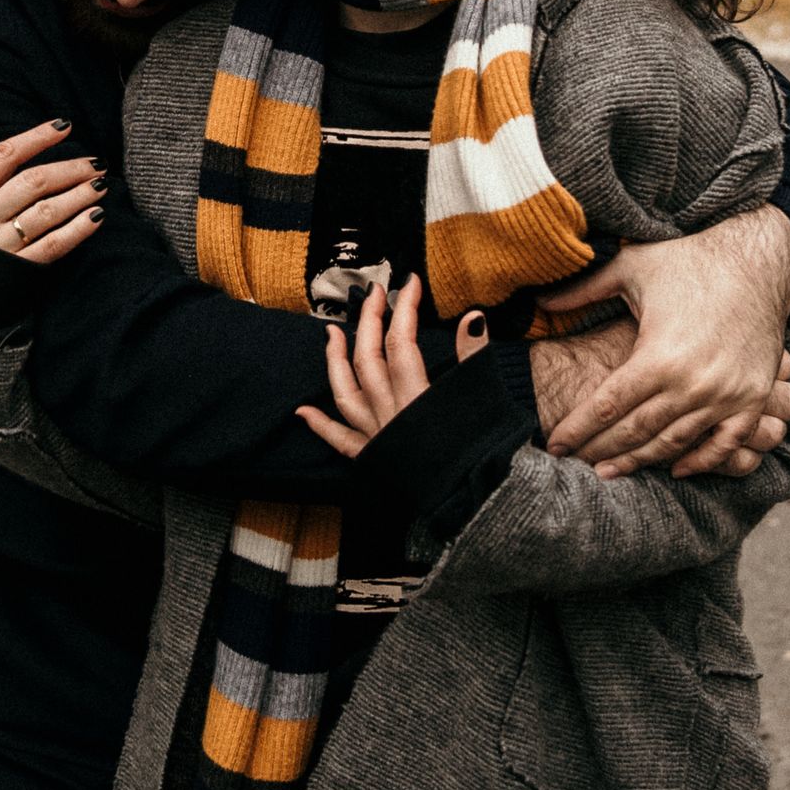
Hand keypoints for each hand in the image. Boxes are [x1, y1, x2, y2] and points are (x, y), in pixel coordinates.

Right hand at [0, 121, 107, 265]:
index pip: (4, 157)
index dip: (36, 138)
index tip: (65, 126)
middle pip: (32, 182)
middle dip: (69, 169)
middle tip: (96, 163)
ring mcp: (1, 246)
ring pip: (46, 212)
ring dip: (78, 195)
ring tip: (101, 185)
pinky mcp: (18, 271)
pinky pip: (52, 246)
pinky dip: (77, 230)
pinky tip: (96, 216)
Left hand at [295, 275, 489, 461]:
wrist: (480, 506)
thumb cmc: (487, 452)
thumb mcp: (486, 399)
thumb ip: (475, 355)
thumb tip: (472, 315)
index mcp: (419, 398)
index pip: (404, 342)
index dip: (405, 309)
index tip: (409, 283)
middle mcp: (391, 415)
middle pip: (370, 360)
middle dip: (369, 322)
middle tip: (374, 293)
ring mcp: (379, 438)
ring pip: (347, 393)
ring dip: (335, 362)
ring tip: (330, 333)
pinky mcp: (374, 461)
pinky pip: (341, 443)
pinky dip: (321, 427)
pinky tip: (303, 412)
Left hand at [538, 208, 789, 476]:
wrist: (759, 264)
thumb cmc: (690, 262)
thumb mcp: (632, 266)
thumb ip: (583, 290)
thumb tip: (538, 301)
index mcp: (658, 356)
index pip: (607, 406)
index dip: (578, 429)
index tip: (554, 444)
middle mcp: (691, 384)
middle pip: (635, 432)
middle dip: (601, 451)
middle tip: (575, 465)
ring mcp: (725, 396)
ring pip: (673, 443)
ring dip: (641, 462)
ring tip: (611, 473)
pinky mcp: (751, 398)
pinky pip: (724, 444)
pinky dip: (701, 461)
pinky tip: (675, 469)